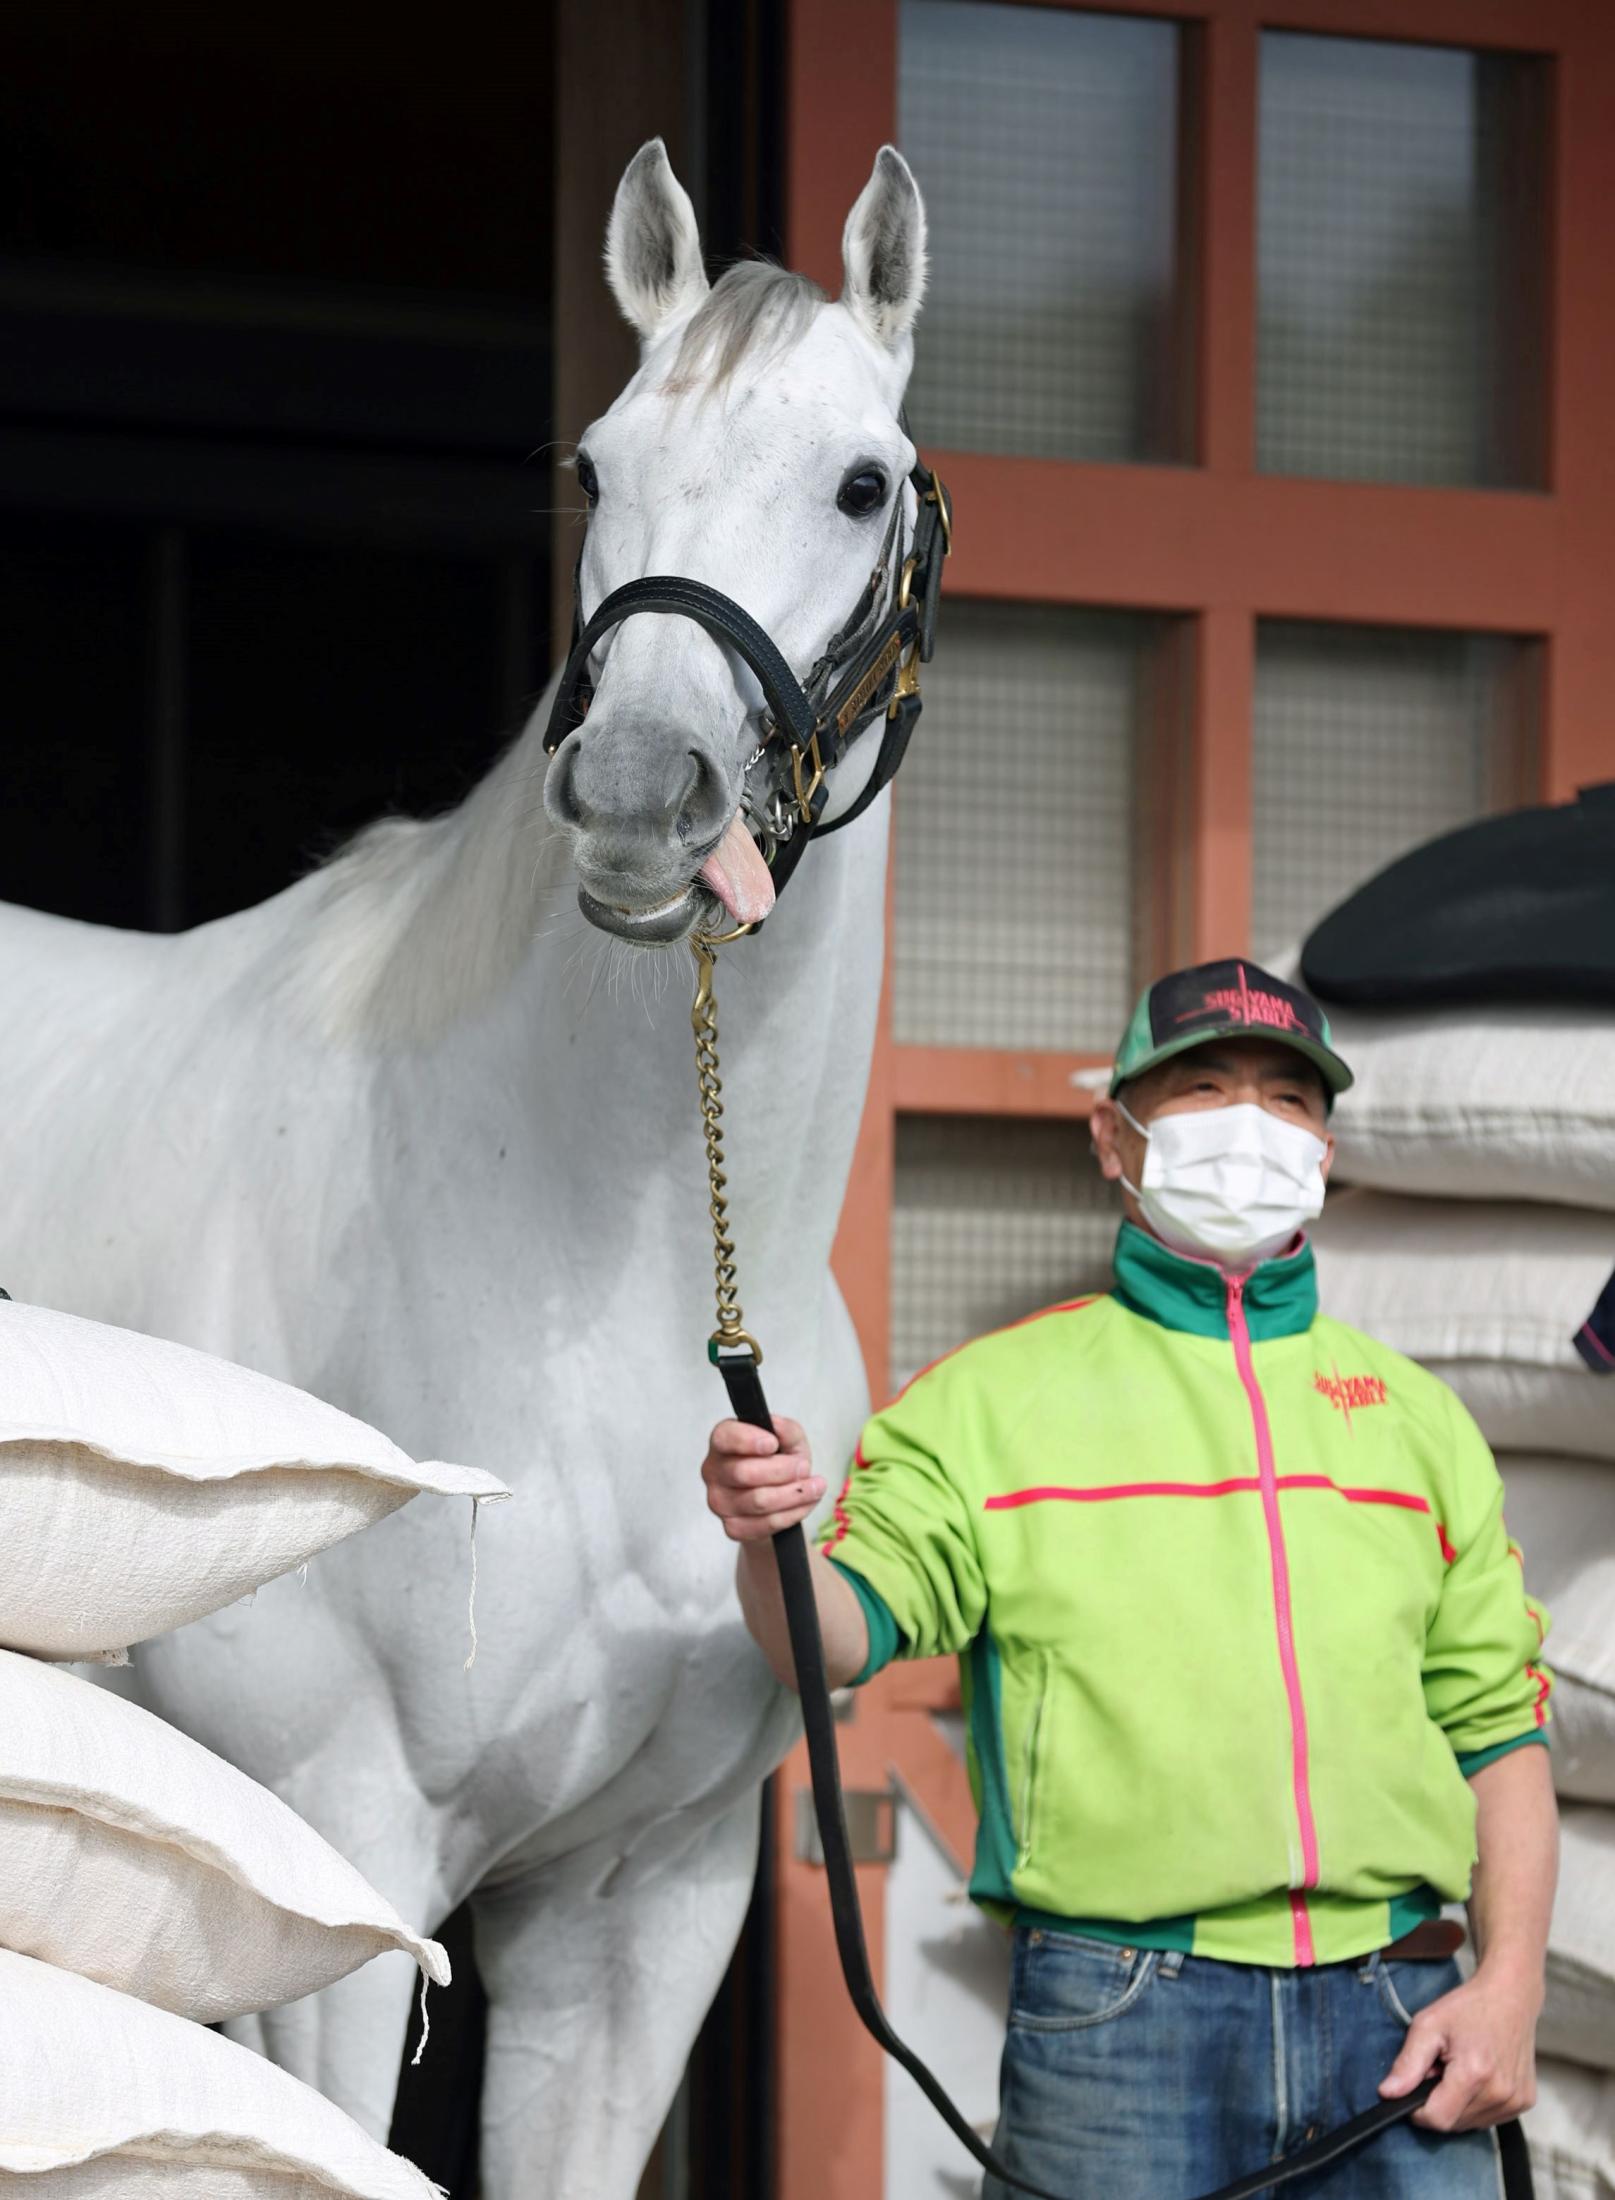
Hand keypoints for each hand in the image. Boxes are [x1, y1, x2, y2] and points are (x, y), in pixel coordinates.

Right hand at [701, 1416, 824, 1542]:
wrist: (778, 1499)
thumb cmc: (779, 1461)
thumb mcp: (789, 1441)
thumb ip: (786, 1430)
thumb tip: (777, 1426)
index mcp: (722, 1442)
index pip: (725, 1438)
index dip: (747, 1440)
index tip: (772, 1443)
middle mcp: (713, 1471)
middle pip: (745, 1473)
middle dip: (782, 1470)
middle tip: (805, 1467)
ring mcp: (718, 1502)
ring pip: (758, 1501)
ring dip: (794, 1494)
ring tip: (816, 1486)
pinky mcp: (731, 1527)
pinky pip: (765, 1524)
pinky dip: (792, 1514)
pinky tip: (805, 1503)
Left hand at [1378, 1963, 1540, 2129]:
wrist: (1509, 1996)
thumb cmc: (1468, 2007)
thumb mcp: (1428, 2025)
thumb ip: (1407, 2063)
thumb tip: (1387, 2093)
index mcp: (1474, 2073)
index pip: (1438, 2119)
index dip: (1419, 2109)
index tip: (1416, 2088)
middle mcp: (1500, 2093)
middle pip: (1454, 2123)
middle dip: (1439, 2101)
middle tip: (1441, 2069)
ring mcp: (1515, 2100)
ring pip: (1471, 2124)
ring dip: (1458, 2104)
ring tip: (1460, 2070)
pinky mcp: (1525, 2102)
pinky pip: (1489, 2118)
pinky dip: (1477, 2103)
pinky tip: (1478, 2076)